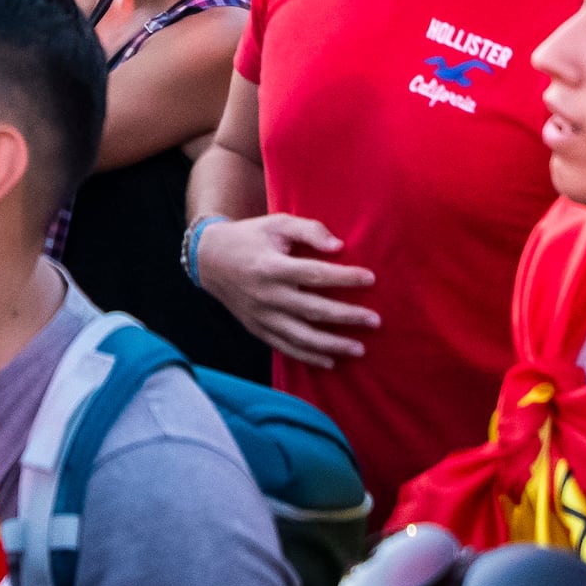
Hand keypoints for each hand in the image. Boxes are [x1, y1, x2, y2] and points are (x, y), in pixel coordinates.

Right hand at [196, 214, 378, 365]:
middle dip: (346, 316)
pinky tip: (331, 361)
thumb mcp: (277, 223)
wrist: (209, 259)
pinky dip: (308, 357)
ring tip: (360, 349)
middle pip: (312, 310)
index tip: (371, 278)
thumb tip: (339, 246)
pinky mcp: (257, 329)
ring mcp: (261, 316)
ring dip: (332, 344)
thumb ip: (309, 230)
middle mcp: (267, 295)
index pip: (315, 274)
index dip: (344, 277)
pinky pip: (285, 347)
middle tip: (376, 320)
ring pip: (301, 336)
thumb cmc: (250, 237)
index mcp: (272, 266)